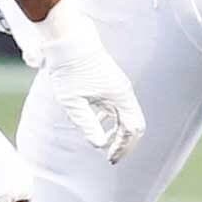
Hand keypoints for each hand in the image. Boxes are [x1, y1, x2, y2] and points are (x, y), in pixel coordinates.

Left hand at [35, 0, 145, 163]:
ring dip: (117, 131)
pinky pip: (117, 105)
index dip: (124, 147)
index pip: (133, 129)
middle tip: (110, 157)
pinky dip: (111, 118)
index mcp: (120, 96)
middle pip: (133, 123)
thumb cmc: (69, 71)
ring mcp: (118, 85)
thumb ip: (87, 125)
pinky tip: (96, 122)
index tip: (109, 159)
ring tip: (103, 143)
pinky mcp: (109, 81)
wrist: (68, 42)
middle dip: (123, 142)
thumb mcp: (74, 103)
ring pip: (125, 114)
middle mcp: (123, 91)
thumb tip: (98, 145)